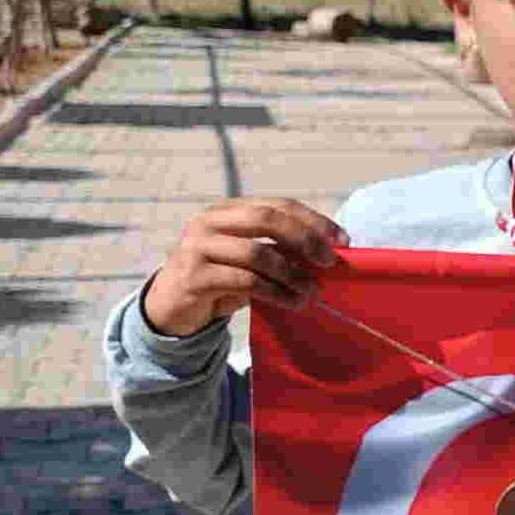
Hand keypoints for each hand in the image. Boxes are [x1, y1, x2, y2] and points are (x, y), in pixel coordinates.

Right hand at [142, 198, 347, 335]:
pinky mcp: (194, 277)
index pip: (277, 205)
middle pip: (266, 219)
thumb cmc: (218, 280)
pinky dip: (276, 292)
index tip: (342, 240)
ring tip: (312, 291)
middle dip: (305, 239)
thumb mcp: (247, 259)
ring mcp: (197, 248)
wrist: (171, 309)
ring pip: (257, 254)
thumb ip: (276, 249)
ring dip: (293, 274)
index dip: (313, 220)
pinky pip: (246, 282)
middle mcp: (208, 222)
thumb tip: (327, 253)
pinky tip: (293, 303)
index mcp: (226, 211)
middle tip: (330, 262)